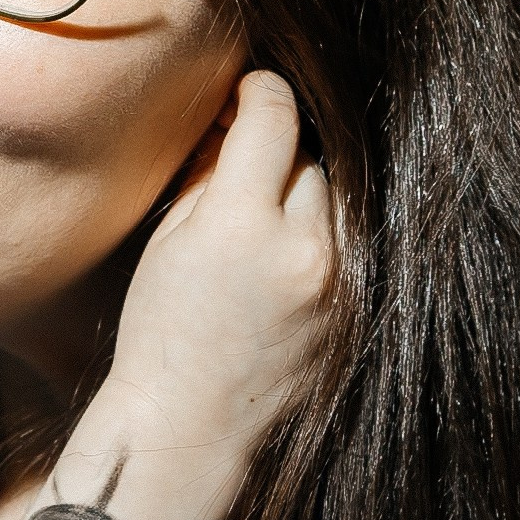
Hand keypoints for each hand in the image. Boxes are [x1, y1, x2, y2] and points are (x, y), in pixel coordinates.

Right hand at [91, 71, 332, 493]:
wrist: (190, 428)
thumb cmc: (162, 335)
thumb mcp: (170, 242)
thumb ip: (212, 176)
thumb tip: (238, 124)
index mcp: (242, 224)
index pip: (273, 118)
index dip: (259, 92)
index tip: (248, 90)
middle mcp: (303, 250)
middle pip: (310, 158)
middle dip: (278, 152)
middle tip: (243, 164)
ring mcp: (339, 286)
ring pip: (337, 200)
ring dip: (304, 196)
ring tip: (263, 219)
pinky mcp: (356, 314)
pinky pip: (348, 249)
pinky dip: (320, 241)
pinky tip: (281, 263)